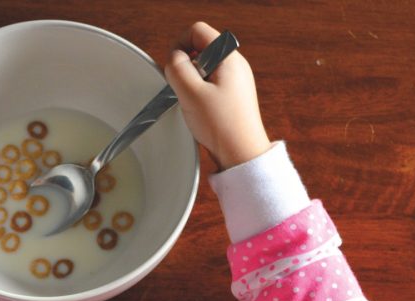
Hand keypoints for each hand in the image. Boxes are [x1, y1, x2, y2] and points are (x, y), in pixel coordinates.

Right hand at [164, 22, 271, 170]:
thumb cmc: (222, 126)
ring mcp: (234, 80)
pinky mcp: (231, 95)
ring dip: (191, 83)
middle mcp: (235, 65)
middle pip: (199, 49)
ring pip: (202, 68)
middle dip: (185, 67)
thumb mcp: (191, 93)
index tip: (174, 66)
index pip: (198, 31)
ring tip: (194, 103)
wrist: (241, 154)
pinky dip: (198, 94)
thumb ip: (177, 68)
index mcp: (229, 58)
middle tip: (185, 89)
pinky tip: (200, 110)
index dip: (180, 44)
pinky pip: (208, 84)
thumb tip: (173, 58)